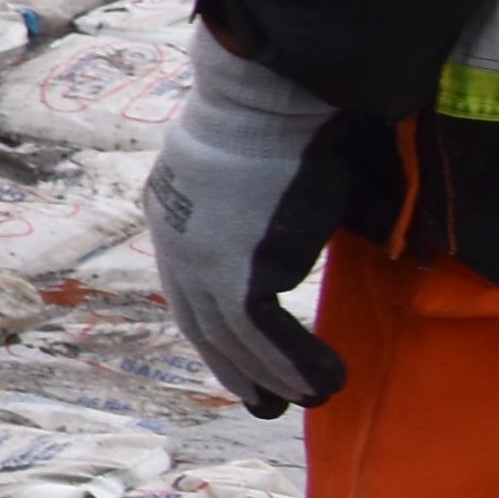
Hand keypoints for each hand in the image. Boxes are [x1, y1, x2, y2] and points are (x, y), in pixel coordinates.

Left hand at [141, 32, 353, 412]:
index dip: (214, 324)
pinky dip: (293, 364)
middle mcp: (175, 238)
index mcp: (173, 207)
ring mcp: (198, 260)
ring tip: (310, 400)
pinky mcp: (234, 274)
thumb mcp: (264, 168)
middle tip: (262, 400)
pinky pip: (261, 335)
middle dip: (233, 365)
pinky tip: (323, 384)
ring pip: (232, 336)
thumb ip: (279, 206)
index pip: (189, 282)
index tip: (237, 354)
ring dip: (272, 374)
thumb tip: (325, 223)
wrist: (268, 97)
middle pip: (201, 319)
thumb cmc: (283, 114)